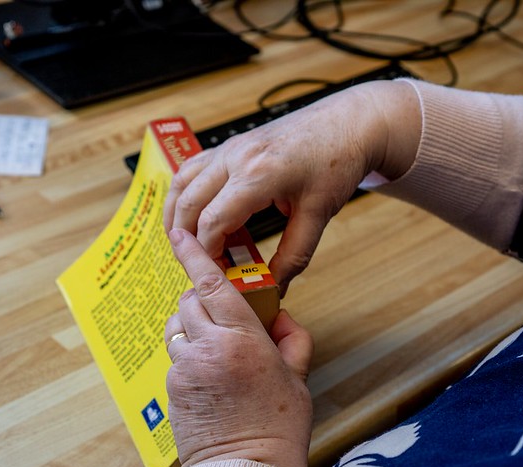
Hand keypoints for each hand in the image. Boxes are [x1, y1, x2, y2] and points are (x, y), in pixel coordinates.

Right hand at [164, 81, 420, 293]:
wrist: (347, 123)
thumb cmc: (336, 162)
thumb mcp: (319, 214)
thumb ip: (294, 255)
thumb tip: (275, 286)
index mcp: (259, 174)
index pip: (213, 220)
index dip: (207, 251)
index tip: (215, 271)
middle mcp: (237, 156)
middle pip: (188, 202)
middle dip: (184, 238)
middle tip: (196, 263)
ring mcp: (230, 147)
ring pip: (181, 181)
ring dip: (175, 213)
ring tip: (183, 242)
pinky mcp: (231, 144)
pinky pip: (192, 167)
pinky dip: (184, 192)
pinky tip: (190, 211)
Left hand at [165, 228, 313, 466]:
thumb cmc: (278, 428)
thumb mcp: (297, 378)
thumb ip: (293, 339)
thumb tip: (282, 316)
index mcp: (243, 340)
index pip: (211, 284)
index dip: (193, 254)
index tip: (180, 235)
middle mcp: (209, 349)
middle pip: (189, 301)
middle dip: (201, 299)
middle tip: (220, 315)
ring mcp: (186, 369)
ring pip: (177, 328)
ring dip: (191, 328)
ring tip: (214, 350)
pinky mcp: (172, 388)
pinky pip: (175, 357)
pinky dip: (188, 356)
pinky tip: (208, 377)